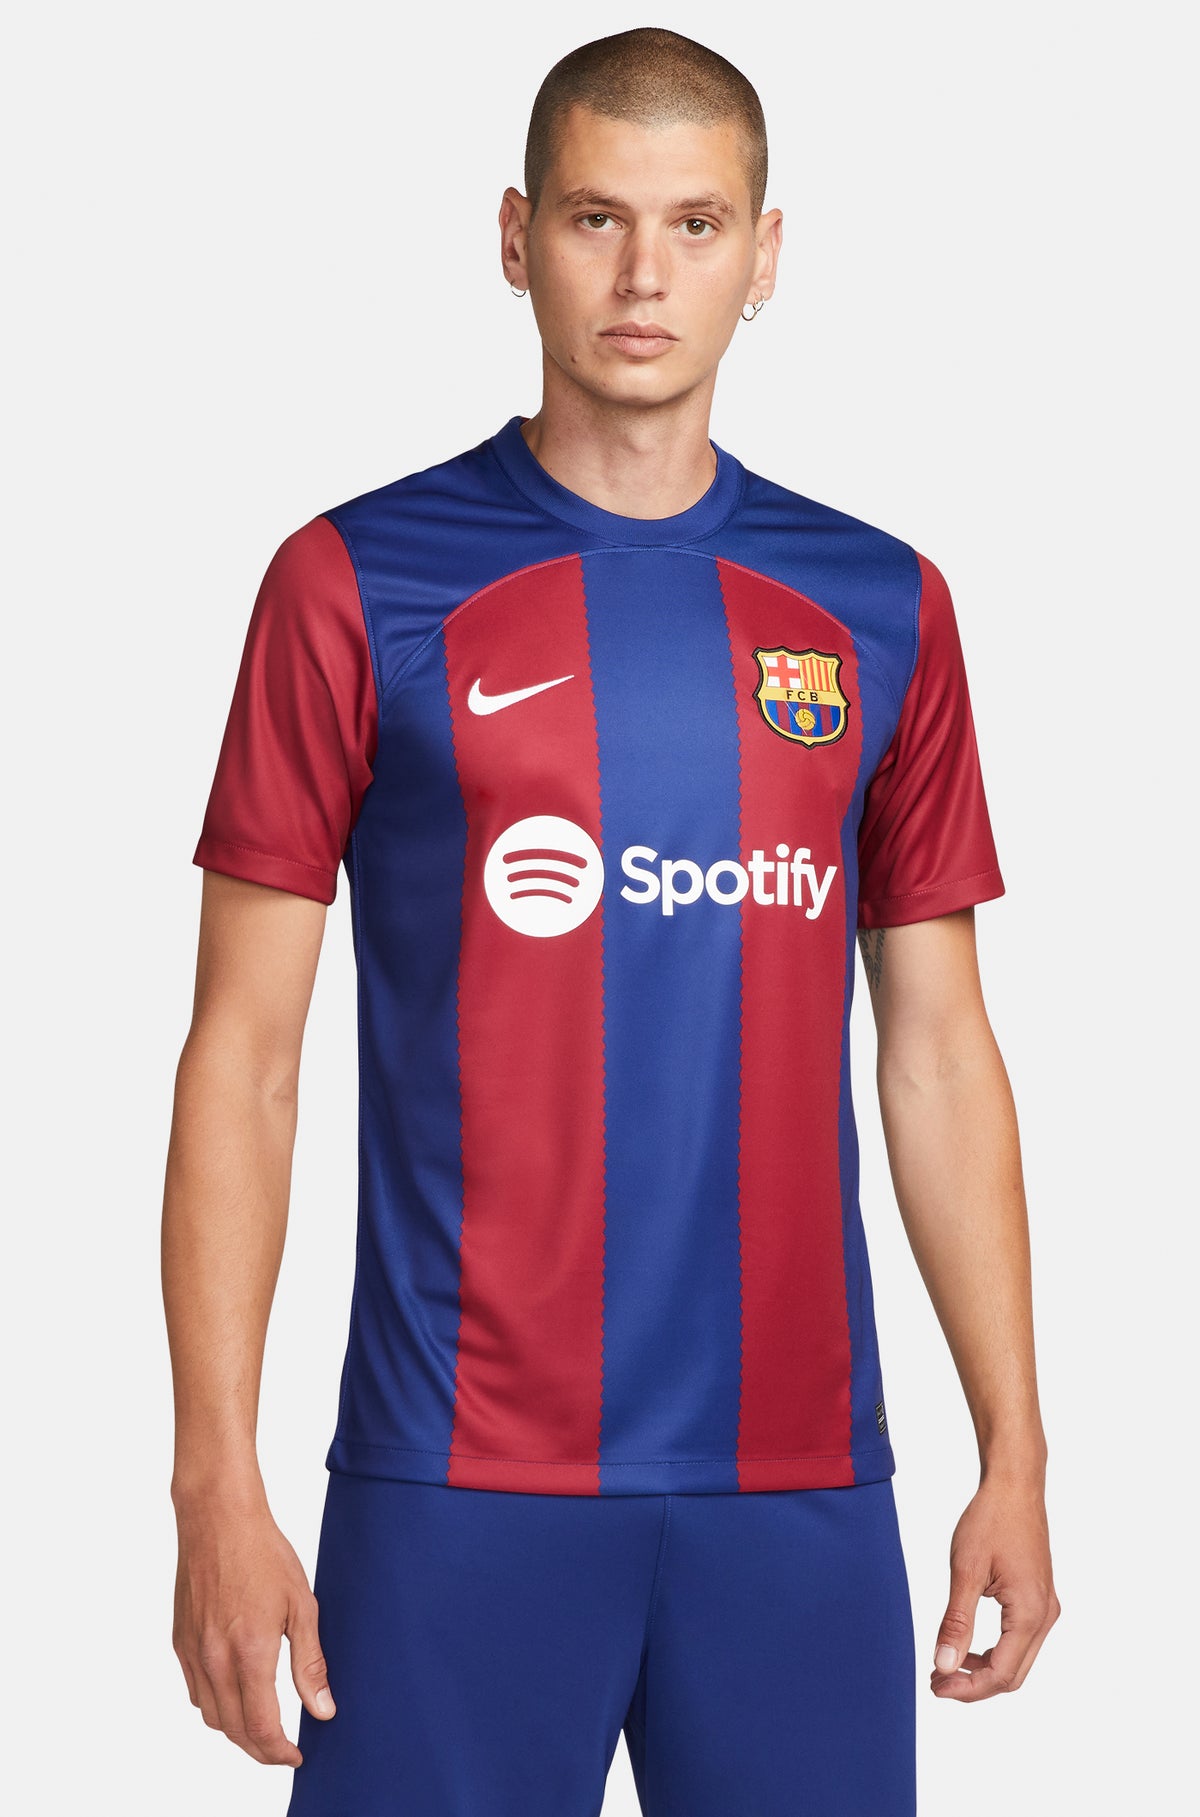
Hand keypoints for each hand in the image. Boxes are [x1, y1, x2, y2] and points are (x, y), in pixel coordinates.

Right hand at [172, 1488, 335, 1764]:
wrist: (218, 1519)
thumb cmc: (264, 1554)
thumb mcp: (301, 1606)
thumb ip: (310, 1663)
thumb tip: (323, 1709)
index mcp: (249, 1653)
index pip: (261, 1727)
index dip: (279, 1752)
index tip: (296, 1755)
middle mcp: (214, 1660)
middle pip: (234, 1731)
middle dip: (260, 1749)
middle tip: (284, 1748)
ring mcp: (192, 1652)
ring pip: (211, 1716)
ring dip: (237, 1730)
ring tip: (263, 1725)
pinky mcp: (179, 1642)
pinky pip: (196, 1692)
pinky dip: (216, 1706)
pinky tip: (235, 1694)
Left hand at [931, 1475, 1059, 1700]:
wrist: (1014, 1486)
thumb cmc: (991, 1520)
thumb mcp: (966, 1570)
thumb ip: (956, 1621)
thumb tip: (944, 1664)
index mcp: (1030, 1612)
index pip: (1001, 1673)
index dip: (967, 1688)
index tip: (934, 1686)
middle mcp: (1045, 1616)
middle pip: (1013, 1675)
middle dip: (975, 1685)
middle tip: (936, 1682)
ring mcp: (1045, 1607)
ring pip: (1018, 1660)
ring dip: (984, 1670)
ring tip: (947, 1666)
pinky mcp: (1039, 1598)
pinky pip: (1020, 1640)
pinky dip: (994, 1651)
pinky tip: (968, 1646)